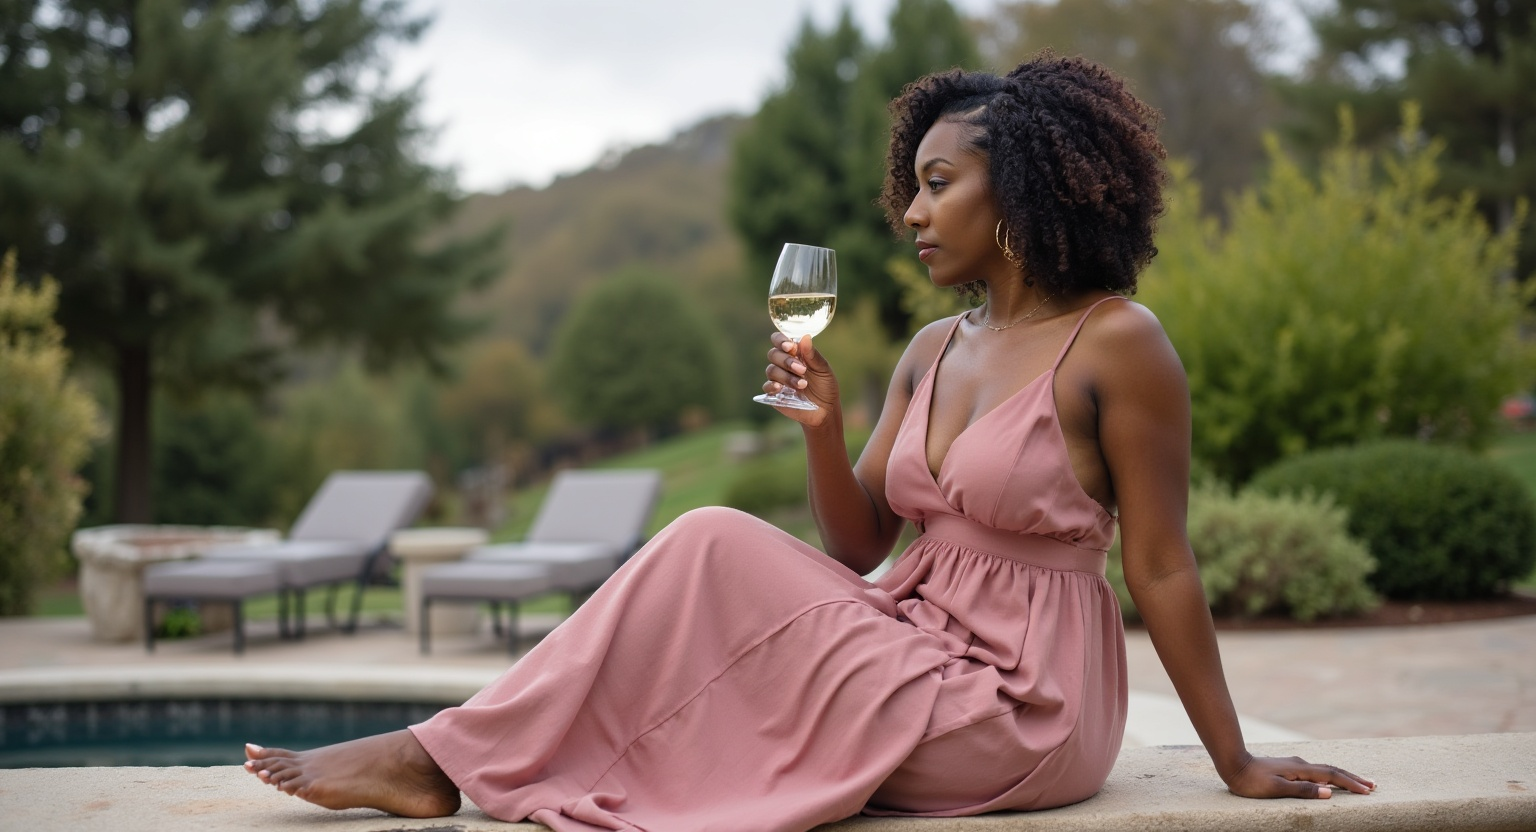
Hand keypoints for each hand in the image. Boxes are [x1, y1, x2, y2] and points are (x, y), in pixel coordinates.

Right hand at [764, 333, 839, 425]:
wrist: (826, 410)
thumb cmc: (825, 387)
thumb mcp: (823, 370)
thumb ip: (813, 355)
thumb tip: (805, 337)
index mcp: (794, 354)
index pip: (779, 340)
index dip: (781, 340)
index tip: (790, 347)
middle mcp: (783, 364)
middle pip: (773, 354)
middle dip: (786, 361)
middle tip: (802, 370)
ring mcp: (778, 379)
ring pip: (771, 370)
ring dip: (786, 376)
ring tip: (802, 385)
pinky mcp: (774, 394)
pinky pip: (766, 386)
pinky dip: (772, 385)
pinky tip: (780, 388)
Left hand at [1224, 755, 1374, 799]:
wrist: (1233, 765)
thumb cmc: (1251, 781)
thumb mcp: (1276, 789)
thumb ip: (1301, 791)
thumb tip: (1329, 793)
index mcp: (1300, 770)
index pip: (1332, 776)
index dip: (1351, 784)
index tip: (1368, 791)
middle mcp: (1300, 765)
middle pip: (1332, 770)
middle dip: (1353, 778)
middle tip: (1373, 785)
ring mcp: (1295, 765)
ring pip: (1325, 770)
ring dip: (1343, 776)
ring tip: (1358, 782)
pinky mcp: (1289, 768)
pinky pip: (1316, 771)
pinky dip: (1329, 776)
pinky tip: (1330, 779)